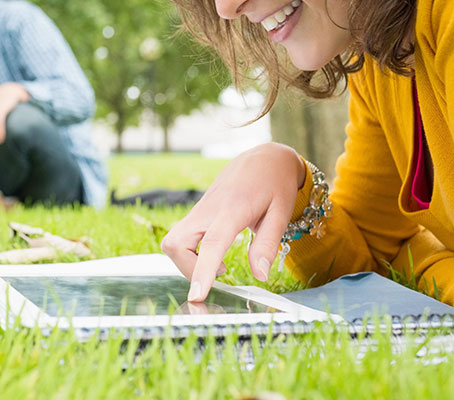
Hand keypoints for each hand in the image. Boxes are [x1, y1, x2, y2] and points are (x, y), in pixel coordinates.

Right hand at [160, 142, 305, 301]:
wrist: (263, 158)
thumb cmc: (275, 185)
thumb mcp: (281, 214)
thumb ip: (267, 245)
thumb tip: (260, 276)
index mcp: (232, 209)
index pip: (211, 243)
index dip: (202, 271)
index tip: (197, 296)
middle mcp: (208, 209)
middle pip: (176, 244)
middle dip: (188, 269)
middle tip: (221, 274)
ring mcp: (199, 210)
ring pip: (172, 242)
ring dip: (187, 261)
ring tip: (219, 265)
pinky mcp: (196, 213)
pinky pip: (179, 237)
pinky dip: (189, 253)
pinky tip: (213, 253)